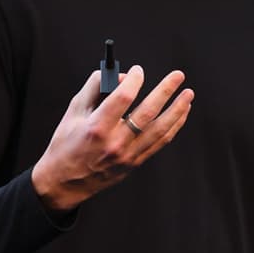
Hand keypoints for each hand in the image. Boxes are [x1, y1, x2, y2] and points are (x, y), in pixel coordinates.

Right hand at [31, 63, 193, 214]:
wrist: (65, 181)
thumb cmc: (67, 144)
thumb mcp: (73, 111)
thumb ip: (95, 88)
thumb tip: (121, 77)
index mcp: (96, 127)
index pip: (123, 98)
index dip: (134, 80)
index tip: (138, 71)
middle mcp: (115, 143)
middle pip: (147, 113)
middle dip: (165, 91)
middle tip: (177, 76)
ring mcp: (127, 155)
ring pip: (159, 130)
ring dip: (177, 111)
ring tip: (188, 95)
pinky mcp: (134, 163)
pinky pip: (159, 143)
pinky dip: (173, 127)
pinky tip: (180, 114)